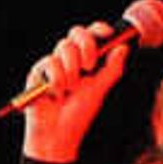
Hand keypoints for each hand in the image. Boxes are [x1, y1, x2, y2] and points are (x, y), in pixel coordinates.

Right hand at [17, 18, 136, 160]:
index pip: (92, 35)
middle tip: (89, 66)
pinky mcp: (39, 71)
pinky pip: (50, 62)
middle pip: (76, 32)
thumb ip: (112, 68)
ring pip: (64, 46)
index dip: (98, 29)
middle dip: (86, 46)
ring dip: (71, 69)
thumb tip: (123, 47)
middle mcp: (70, 59)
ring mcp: (54, 63)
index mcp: (86, 61)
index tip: (107, 34)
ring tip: (70, 89)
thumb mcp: (99, 90)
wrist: (58, 133)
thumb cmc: (78, 114)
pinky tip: (56, 94)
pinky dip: (57, 80)